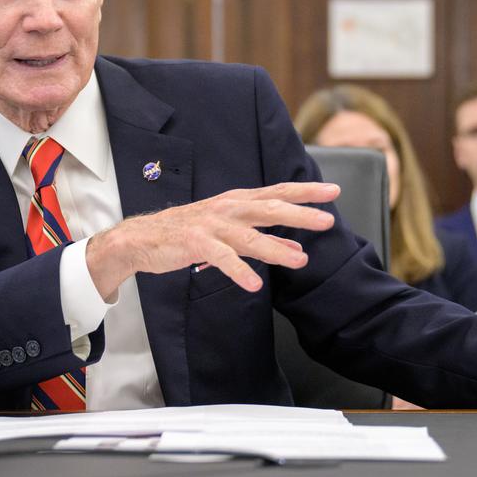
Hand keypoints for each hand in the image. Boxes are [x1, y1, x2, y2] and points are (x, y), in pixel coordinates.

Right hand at [85, 182, 338, 297]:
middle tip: (328, 220)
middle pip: (269, 208)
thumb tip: (298, 250)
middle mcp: (228, 208)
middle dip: (300, 214)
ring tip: (300, 261)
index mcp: (238, 202)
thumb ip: (265, 240)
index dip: (305, 192)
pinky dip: (239, 271)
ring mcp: (212, 224)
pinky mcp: (195, 242)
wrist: (143, 238)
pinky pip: (222, 258)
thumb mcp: (231, 233)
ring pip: (249, 236)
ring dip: (276, 249)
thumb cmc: (189, 233)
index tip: (334, 192)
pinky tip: (254, 284)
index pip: (278, 193)